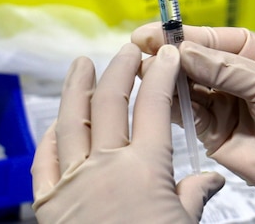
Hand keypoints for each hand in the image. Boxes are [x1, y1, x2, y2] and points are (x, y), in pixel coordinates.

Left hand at [31, 43, 224, 222]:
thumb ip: (194, 196)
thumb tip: (210, 180)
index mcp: (145, 168)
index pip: (154, 105)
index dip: (161, 74)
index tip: (167, 55)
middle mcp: (105, 166)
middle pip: (111, 101)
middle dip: (121, 68)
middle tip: (130, 50)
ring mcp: (72, 182)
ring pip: (72, 121)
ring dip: (77, 88)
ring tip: (81, 64)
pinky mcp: (48, 204)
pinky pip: (44, 161)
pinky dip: (50, 137)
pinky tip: (56, 124)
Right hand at [133, 24, 254, 222]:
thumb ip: (225, 68)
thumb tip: (182, 52)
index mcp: (251, 51)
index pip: (209, 37)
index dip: (179, 35)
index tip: (148, 34)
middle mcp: (231, 72)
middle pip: (190, 58)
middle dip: (167, 56)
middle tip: (138, 53)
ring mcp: (218, 102)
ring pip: (182, 84)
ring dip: (164, 79)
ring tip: (144, 74)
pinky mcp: (208, 131)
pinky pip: (183, 113)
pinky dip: (169, 105)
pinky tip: (155, 97)